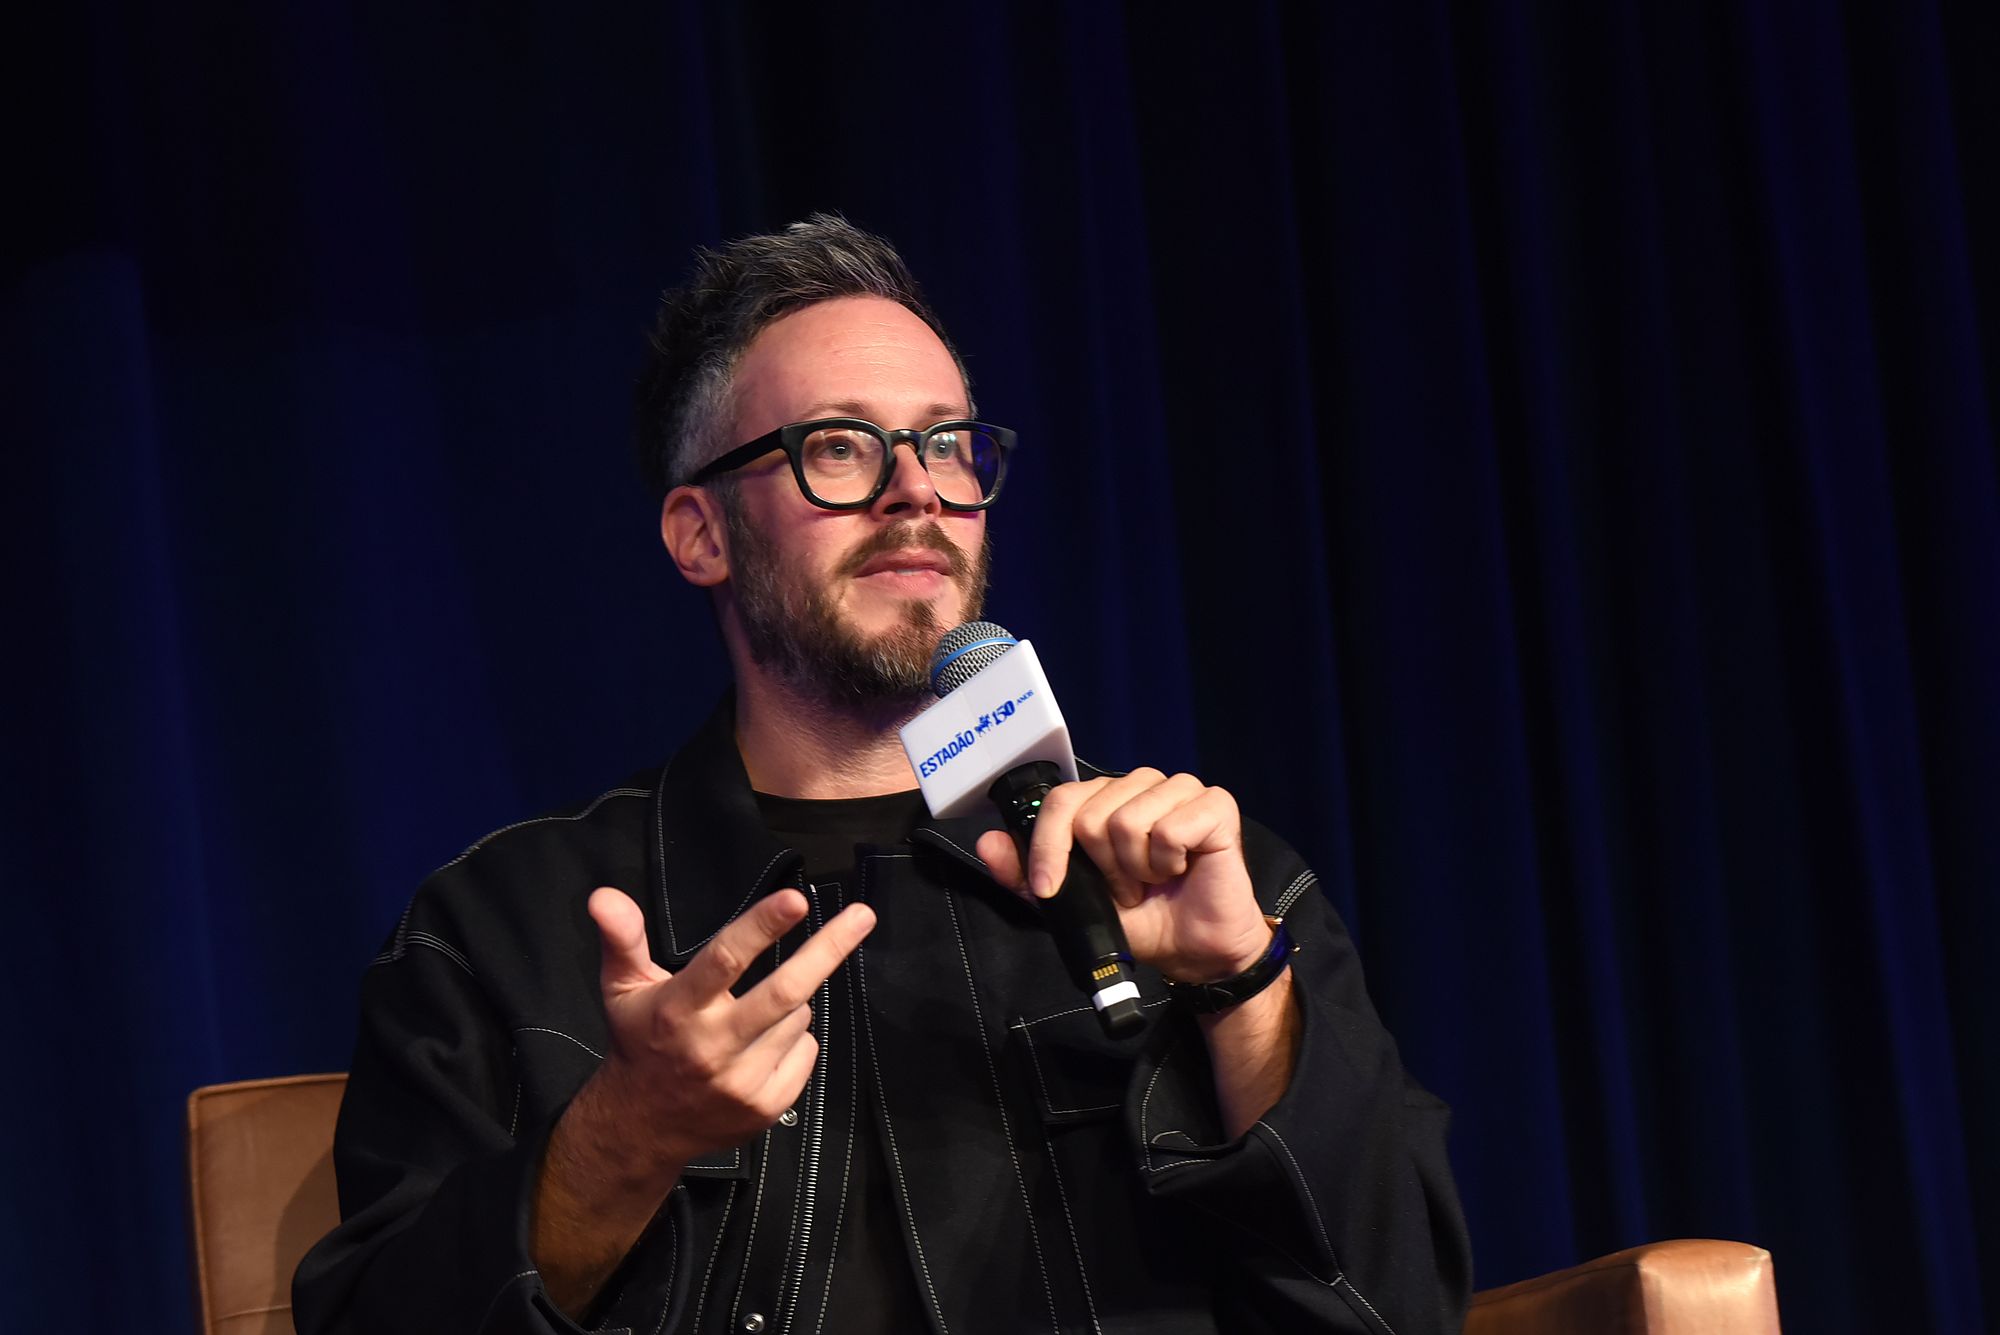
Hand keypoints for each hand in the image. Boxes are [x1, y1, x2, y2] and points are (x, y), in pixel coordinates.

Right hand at [585, 885, 874, 1175]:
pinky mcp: (766, 1106)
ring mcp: (743, 1081)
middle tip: (862, 916)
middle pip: (784, 992)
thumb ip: (621, 938)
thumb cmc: (639, 1043)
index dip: (762, 927)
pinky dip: (795, 1040)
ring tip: (751, 1015)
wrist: (641, 1127)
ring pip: (798, 1018)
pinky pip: (806, 1052)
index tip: (797, 899)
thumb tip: (605, 896)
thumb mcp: (621, 988)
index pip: (724, 960)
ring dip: (790, 1004)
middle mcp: (712, 1046)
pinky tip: (760, 1046)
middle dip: (828, 950)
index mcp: (678, 1010)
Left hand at [974, 768, 1270, 983]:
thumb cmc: (1139, 919)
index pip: (1060, 800)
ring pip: (1127, 820)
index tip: (1051, 888)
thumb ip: (1027, 875)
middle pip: (1092, 815)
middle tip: (1129, 886)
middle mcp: (1140, 784)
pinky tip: (1182, 868)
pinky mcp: (1216, 805)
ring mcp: (1179, 789)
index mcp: (1105, 799)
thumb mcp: (1071, 903)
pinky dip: (1169, 861)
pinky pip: (1171, 828)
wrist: (1192, 950)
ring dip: (1136, 867)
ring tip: (1153, 878)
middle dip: (1104, 867)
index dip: (1049, 846)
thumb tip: (987, 842)